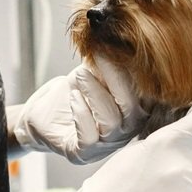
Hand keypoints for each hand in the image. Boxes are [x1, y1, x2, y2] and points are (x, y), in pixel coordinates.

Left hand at [8, 57, 146, 164]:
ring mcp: (106, 145)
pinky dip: (82, 113)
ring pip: (112, 122)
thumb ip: (113, 60)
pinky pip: (89, 138)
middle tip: (100, 56)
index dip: (137, 71)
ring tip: (81, 75)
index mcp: (137, 110)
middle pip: (133, 108)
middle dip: (116, 78)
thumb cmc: (74, 91)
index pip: (149, 95)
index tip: (120, 47)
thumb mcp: (95, 71)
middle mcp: (127, 131)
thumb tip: (126, 37)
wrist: (42, 113)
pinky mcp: (82, 154)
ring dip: (96, 93)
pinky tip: (73, 97)